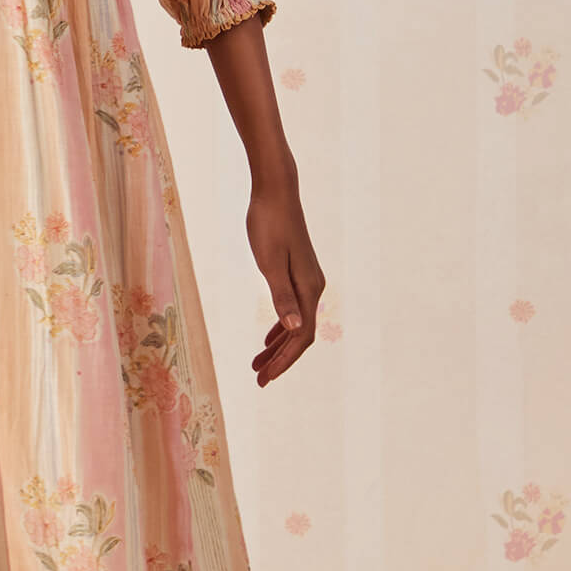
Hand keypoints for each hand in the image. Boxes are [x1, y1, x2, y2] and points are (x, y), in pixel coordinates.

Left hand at [244, 178, 323, 384]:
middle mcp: (313, 287)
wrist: (275, 191)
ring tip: (257, 365)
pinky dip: (281, 327)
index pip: (302, 336)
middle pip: (301, 335)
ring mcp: (307, 280)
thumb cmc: (268, 223)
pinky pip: (293, 309)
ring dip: (278, 346)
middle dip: (281, 360)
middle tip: (258, 380)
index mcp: (309, 288)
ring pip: (296, 324)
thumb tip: (294, 329)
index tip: (266, 378)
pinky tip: (267, 338)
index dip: (285, 360)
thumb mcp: (269, 262)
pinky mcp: (298, 272)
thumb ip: (281, 296)